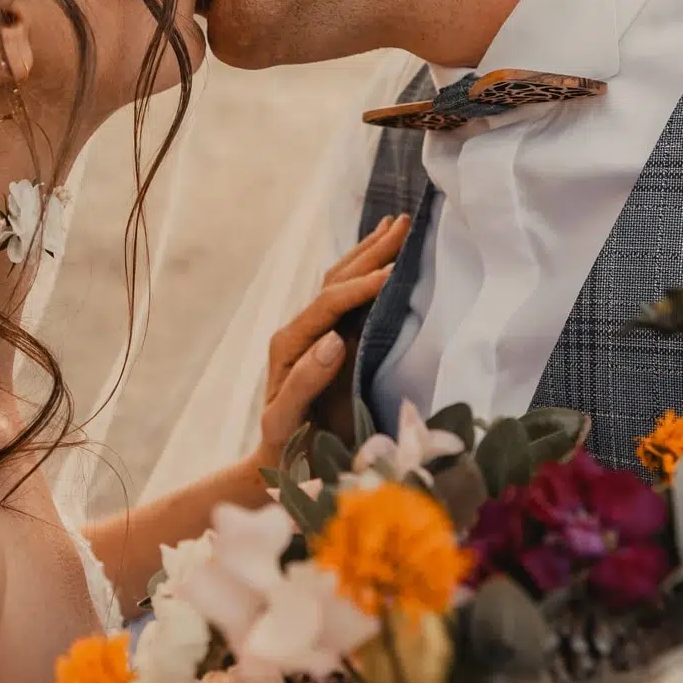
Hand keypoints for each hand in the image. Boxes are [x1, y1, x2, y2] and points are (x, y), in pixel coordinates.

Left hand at [253, 215, 411, 471]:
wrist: (277, 457)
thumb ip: (305, 381)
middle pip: (336, 280)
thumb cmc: (285, 445)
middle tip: (404, 225)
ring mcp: (311, 329)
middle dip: (371, 252)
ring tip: (396, 224)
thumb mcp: (286, 419)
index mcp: (289, 344)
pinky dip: (364, 268)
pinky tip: (379, 254)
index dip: (361, 286)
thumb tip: (333, 340)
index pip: (329, 304)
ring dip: (369, 250)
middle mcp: (298, 329)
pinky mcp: (325, 336)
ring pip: (340, 279)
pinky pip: (345, 293)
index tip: (394, 272)